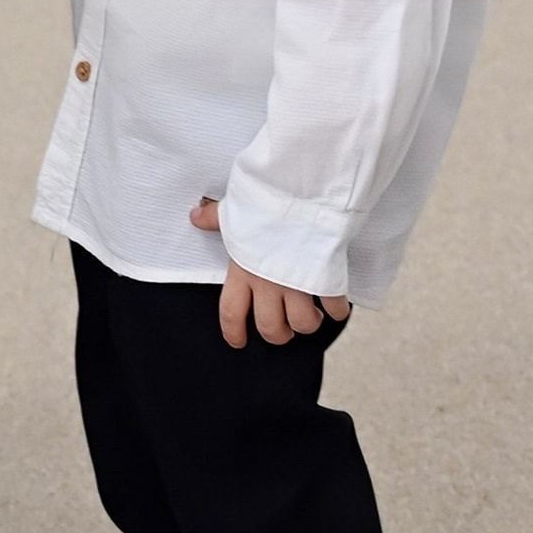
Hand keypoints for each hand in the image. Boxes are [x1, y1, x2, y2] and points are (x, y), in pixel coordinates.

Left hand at [190, 197, 350, 349]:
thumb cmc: (267, 200)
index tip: (238, 342)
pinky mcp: (326, 278)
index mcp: (243, 269)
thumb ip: (215, 218)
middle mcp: (269, 283)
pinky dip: (337, 310)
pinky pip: (335, 307)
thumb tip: (195, 215)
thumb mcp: (235, 209)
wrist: (303, 191)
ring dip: (308, 324)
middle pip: (270, 327)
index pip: (230, 312)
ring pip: (303, 324)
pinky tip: (336, 306)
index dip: (233, 332)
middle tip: (284, 330)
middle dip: (279, 335)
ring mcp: (299, 283)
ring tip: (311, 315)